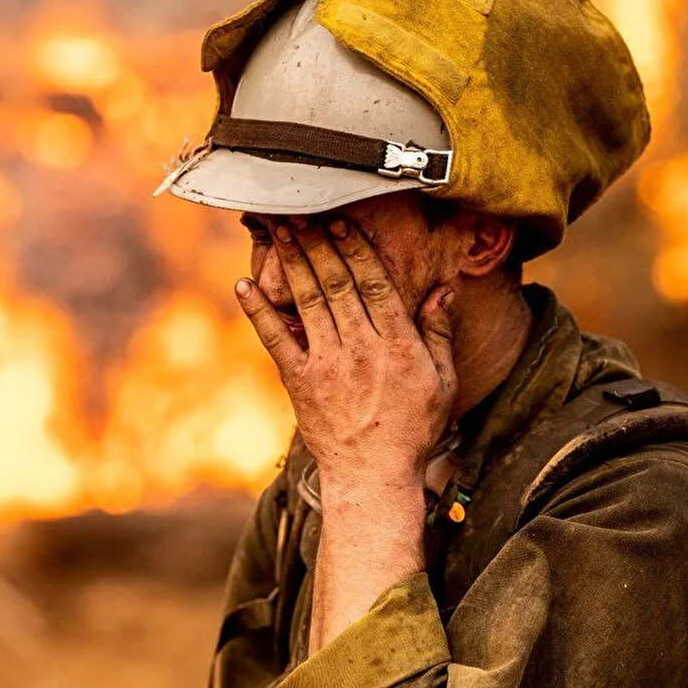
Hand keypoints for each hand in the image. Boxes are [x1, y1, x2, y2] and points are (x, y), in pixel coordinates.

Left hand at [234, 218, 457, 502]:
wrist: (373, 477)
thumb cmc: (414, 429)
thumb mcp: (443, 382)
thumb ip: (439, 333)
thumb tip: (442, 290)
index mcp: (398, 346)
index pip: (374, 284)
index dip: (355, 249)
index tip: (341, 221)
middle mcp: (361, 349)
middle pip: (336, 284)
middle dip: (318, 243)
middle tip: (301, 210)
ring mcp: (327, 365)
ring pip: (307, 302)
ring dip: (292, 263)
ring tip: (278, 230)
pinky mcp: (300, 382)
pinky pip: (275, 341)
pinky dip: (259, 312)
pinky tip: (244, 286)